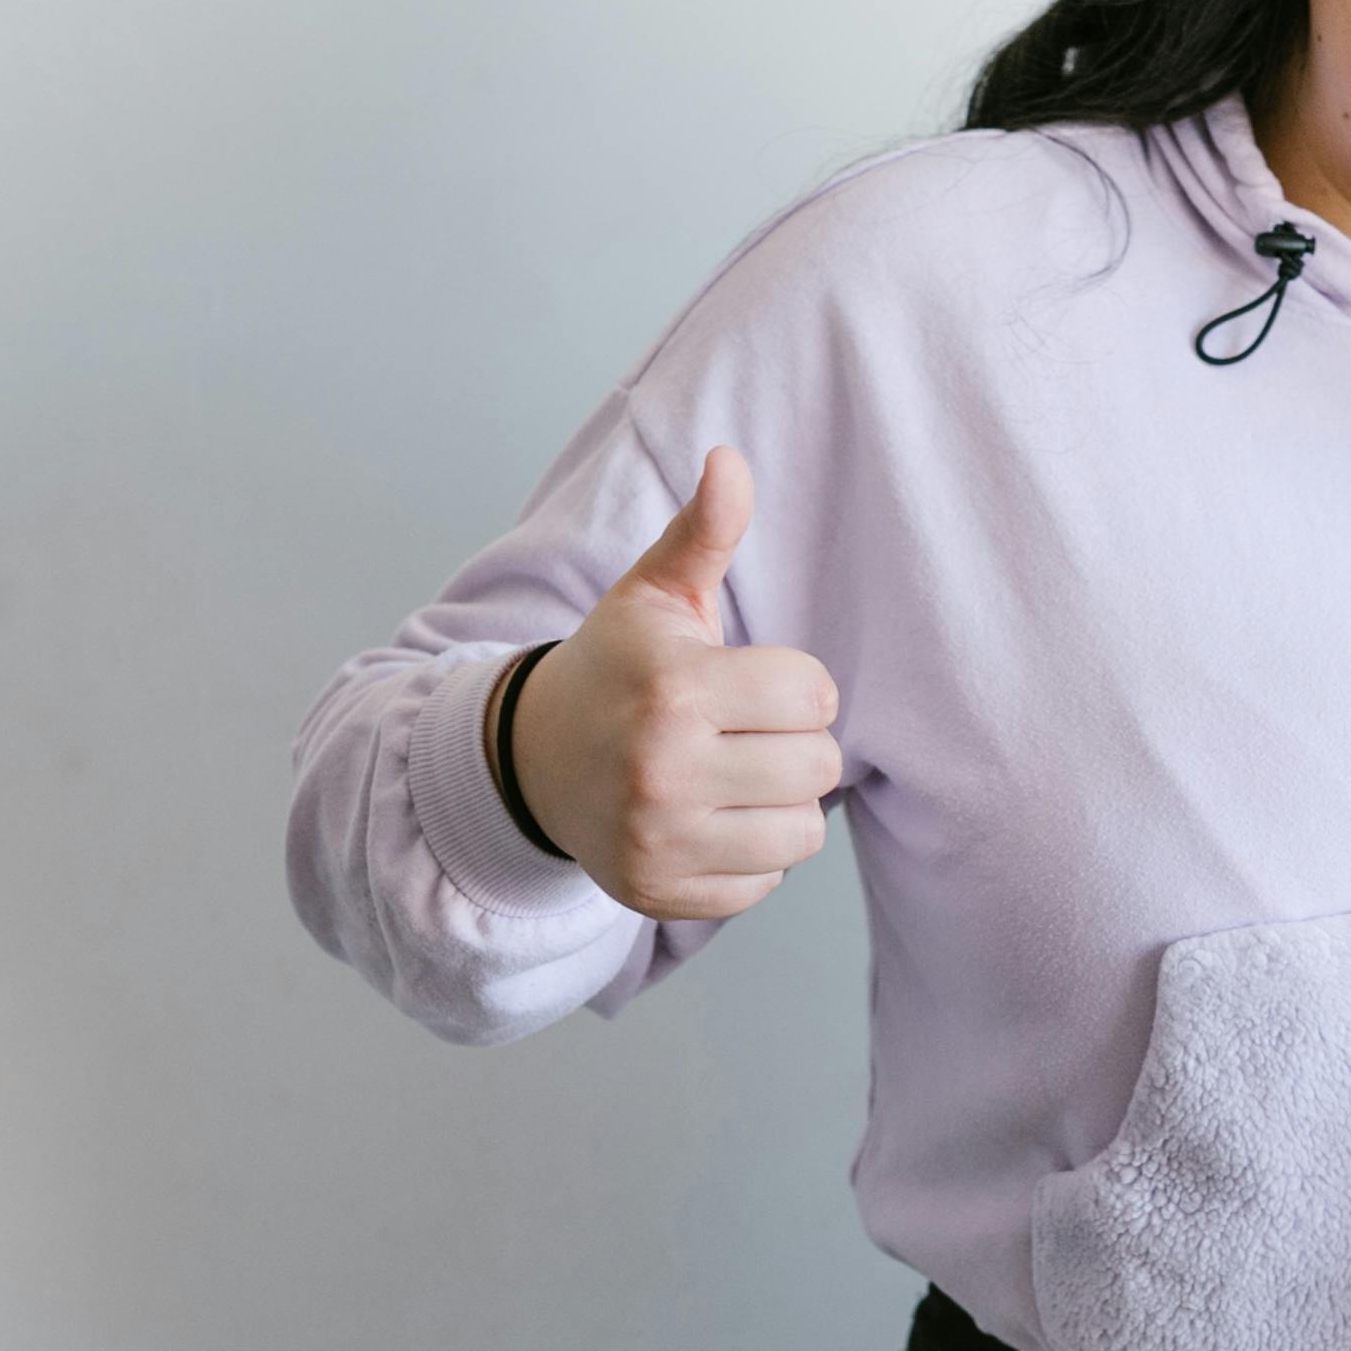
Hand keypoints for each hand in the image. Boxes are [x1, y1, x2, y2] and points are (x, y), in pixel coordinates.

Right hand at [497, 445, 845, 920]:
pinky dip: (747, 856)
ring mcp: (659, 840)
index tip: (748, 683)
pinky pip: (765, 883)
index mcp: (674, 688)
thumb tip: (731, 458)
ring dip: (780, 805)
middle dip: (792, 745)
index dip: (794, 685)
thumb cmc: (615, 668)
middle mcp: (663, 769)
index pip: (814, 695)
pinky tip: (706, 823)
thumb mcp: (654, 595)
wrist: (532, 759)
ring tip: (731, 777)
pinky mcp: (659, 892)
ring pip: (803, 833)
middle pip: (818, 768)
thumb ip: (704, 531)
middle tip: (739, 733)